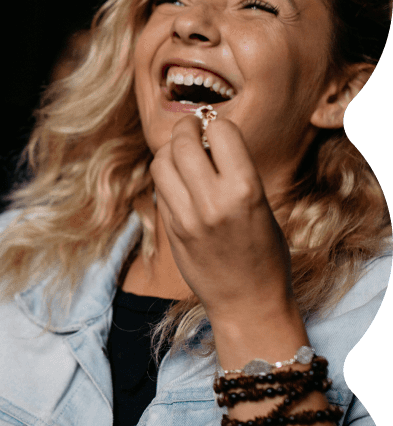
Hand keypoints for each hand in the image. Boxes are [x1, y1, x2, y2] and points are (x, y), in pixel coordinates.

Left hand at [149, 115, 295, 322]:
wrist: (248, 301)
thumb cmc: (265, 252)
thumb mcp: (261, 205)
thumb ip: (233, 171)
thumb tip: (206, 136)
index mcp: (246, 190)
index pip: (222, 130)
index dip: (218, 124)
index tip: (216, 128)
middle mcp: (212, 202)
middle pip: (182, 143)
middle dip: (186, 128)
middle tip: (192, 129)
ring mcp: (186, 218)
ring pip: (161, 163)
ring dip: (169, 151)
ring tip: (182, 154)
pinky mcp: (170, 231)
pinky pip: (160, 189)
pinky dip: (166, 177)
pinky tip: (180, 181)